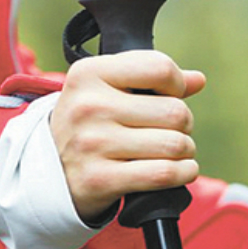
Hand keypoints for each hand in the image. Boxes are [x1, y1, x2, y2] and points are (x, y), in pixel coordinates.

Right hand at [51, 50, 205, 221]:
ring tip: (173, 151)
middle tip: (171, 131)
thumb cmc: (88, 124)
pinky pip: (164, 174)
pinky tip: (180, 170)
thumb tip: (197, 80)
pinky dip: (183, 173)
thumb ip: (150, 79)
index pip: (159, 68)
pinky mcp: (100, 179)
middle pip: (175, 111)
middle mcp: (88, 106)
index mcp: (88, 74)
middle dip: (184, 124)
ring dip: (185, 151)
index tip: (168, 97)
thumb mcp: (106, 90)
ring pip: (174, 144)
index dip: (176, 85)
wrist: (50, 171)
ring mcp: (92, 144)